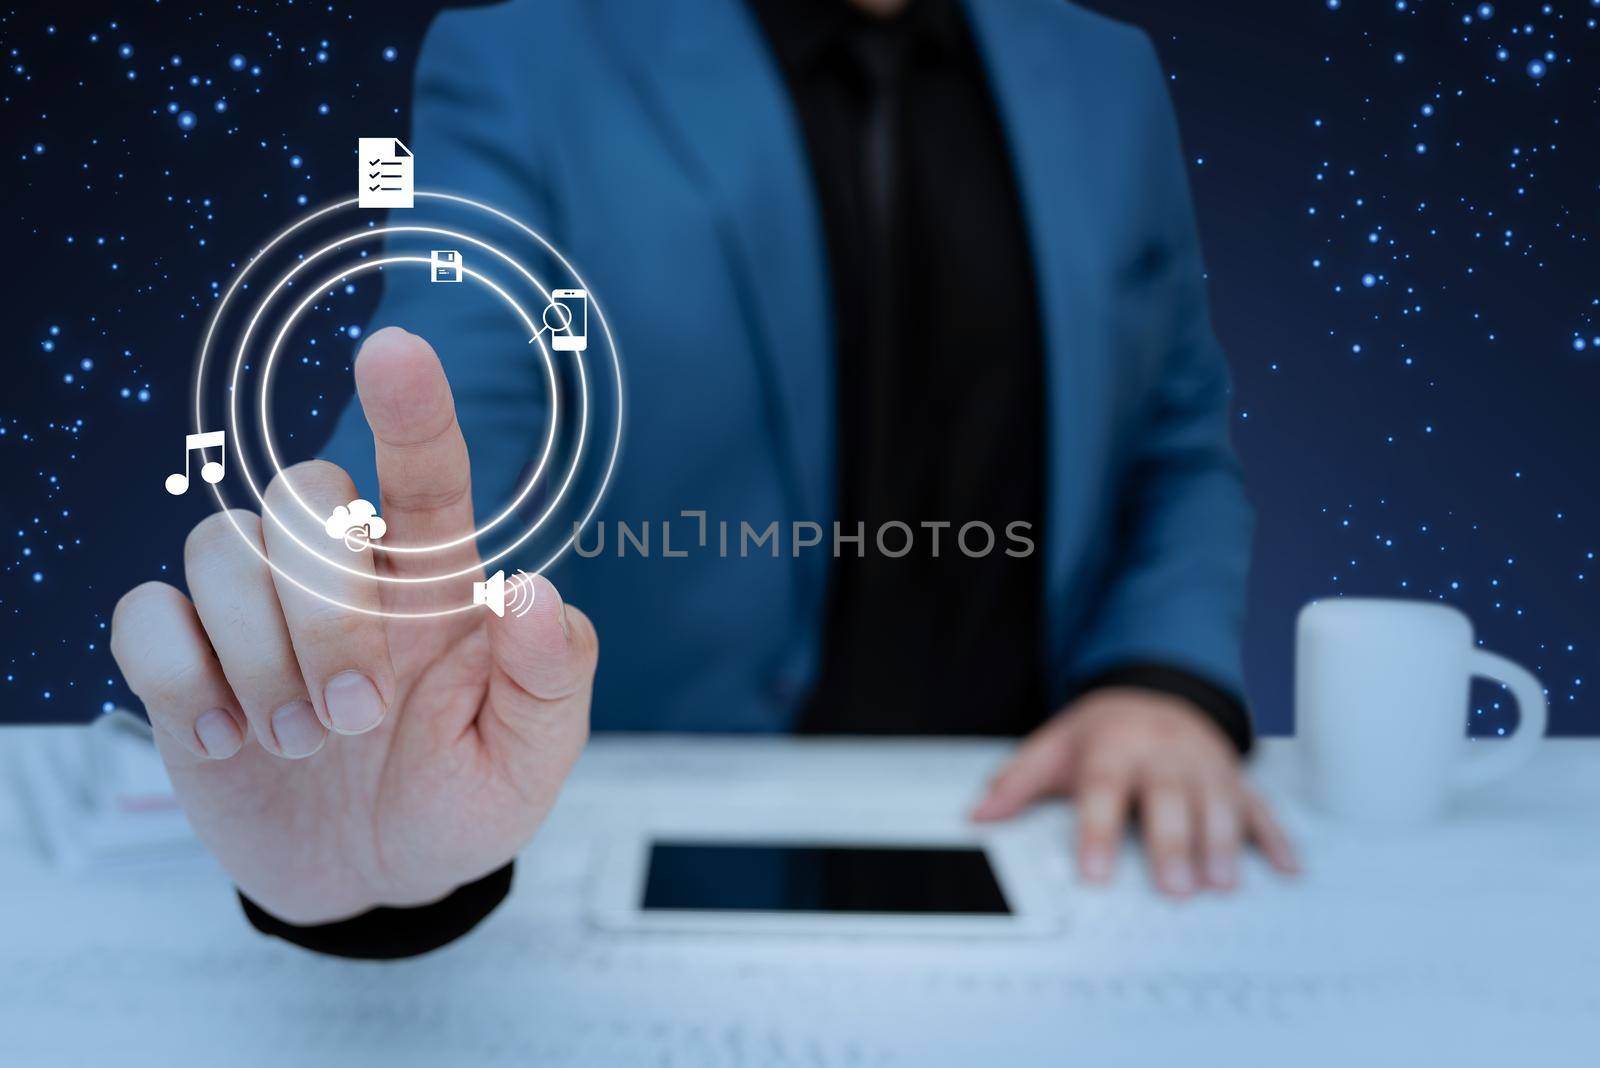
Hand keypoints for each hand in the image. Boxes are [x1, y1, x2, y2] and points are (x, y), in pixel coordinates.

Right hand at [110, 327, 596, 923]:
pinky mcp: (186, 662)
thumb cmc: (459, 797)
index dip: (412, 408)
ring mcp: (256, 612)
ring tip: (300, 743)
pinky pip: (148, 617)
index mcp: (436, 577)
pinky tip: (229, 743)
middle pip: (304, 493)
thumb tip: (533, 590)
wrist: (373, 877)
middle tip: (358, 717)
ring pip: (220, 546)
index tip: (395, 353)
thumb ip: (550, 677)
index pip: (426, 470)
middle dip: (326, 609)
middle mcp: (344, 572)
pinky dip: (184, 679)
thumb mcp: (529, 758)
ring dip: (259, 655)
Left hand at [972, 688, 1295, 895]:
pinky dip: (1276, 839)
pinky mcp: (1235, 780)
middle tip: (1174, 888)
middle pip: (1169, 800)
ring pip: (1219, 804)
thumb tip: (979, 813)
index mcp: (1115, 748)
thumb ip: (1018, 782)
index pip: (1105, 789)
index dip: (1098, 831)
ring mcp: (1205, 768)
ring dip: (1223, 844)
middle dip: (1173, 844)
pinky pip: (1260, 807)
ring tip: (1222, 884)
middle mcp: (1164, 756)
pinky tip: (1288, 869)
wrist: (1157, 690)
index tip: (1094, 873)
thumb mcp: (1054, 746)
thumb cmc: (1103, 731)